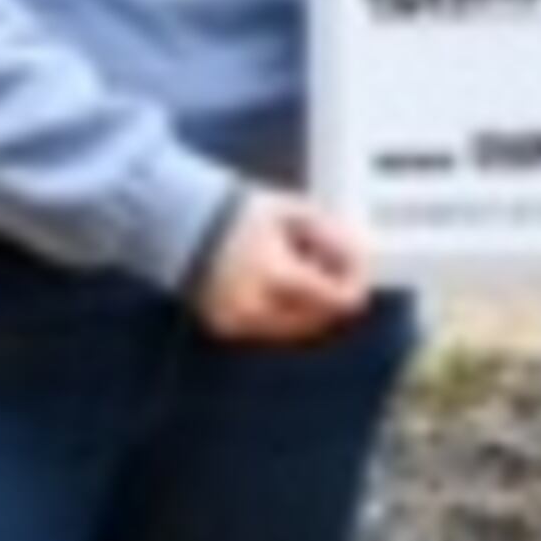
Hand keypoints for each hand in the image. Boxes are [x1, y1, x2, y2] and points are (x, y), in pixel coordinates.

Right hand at [189, 188, 373, 340]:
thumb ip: (330, 235)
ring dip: (310, 305)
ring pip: (295, 328)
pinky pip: (270, 328)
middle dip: (331, 294)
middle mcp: (257, 307)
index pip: (334, 300)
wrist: (180, 221)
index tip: (359, 270)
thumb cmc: (241, 211)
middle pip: (318, 317)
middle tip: (330, 265)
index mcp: (276, 276)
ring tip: (302, 268)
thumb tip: (360, 256)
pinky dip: (283, 311)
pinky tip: (279, 281)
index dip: (353, 286)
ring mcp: (238, 322)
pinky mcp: (224, 328)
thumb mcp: (294, 212)